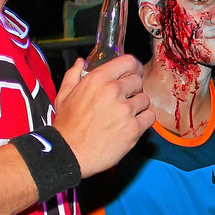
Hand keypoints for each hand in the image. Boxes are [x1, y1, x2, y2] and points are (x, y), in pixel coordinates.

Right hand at [52, 56, 154, 177]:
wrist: (70, 153)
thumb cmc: (67, 126)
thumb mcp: (64, 96)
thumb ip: (73, 75)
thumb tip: (81, 62)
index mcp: (98, 79)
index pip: (129, 62)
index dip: (133, 67)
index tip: (132, 73)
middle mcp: (114, 91)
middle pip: (138, 81)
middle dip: (133, 90)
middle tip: (124, 100)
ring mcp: (125, 110)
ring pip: (145, 99)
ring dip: (138, 106)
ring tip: (126, 115)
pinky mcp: (134, 128)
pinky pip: (150, 117)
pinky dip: (144, 120)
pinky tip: (132, 124)